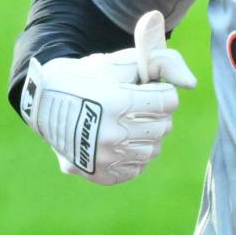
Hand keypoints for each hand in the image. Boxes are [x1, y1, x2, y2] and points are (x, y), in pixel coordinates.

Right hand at [19, 10, 196, 185]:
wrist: (45, 101)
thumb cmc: (90, 76)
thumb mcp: (124, 61)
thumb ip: (164, 62)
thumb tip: (191, 84)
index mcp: (116, 102)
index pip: (169, 101)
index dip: (161, 92)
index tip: (146, 90)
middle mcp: (109, 134)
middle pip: (164, 127)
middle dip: (157, 113)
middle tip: (137, 106)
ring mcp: (101, 157)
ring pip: (153, 150)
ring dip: (148, 135)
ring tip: (129, 123)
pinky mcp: (96, 173)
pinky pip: (136, 169)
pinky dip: (134, 155)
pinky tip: (121, 141)